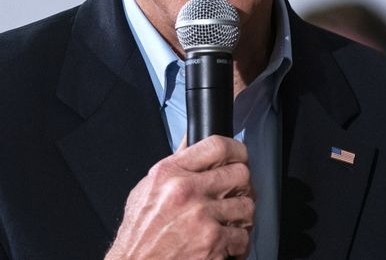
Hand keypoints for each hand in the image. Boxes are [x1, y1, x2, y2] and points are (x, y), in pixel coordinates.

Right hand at [106, 135, 254, 259]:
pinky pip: (243, 237)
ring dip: (241, 217)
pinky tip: (224, 243)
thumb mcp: (147, 189)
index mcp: (170, 173)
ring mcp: (202, 218)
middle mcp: (186, 192)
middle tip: (236, 193)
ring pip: (247, 206)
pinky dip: (237, 244)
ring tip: (228, 222)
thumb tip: (191, 142)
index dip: (236, 150)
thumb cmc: (139, 234)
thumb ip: (174, 165)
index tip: (239, 156)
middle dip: (242, 185)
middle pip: (240, 174)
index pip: (216, 146)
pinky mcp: (213, 243)